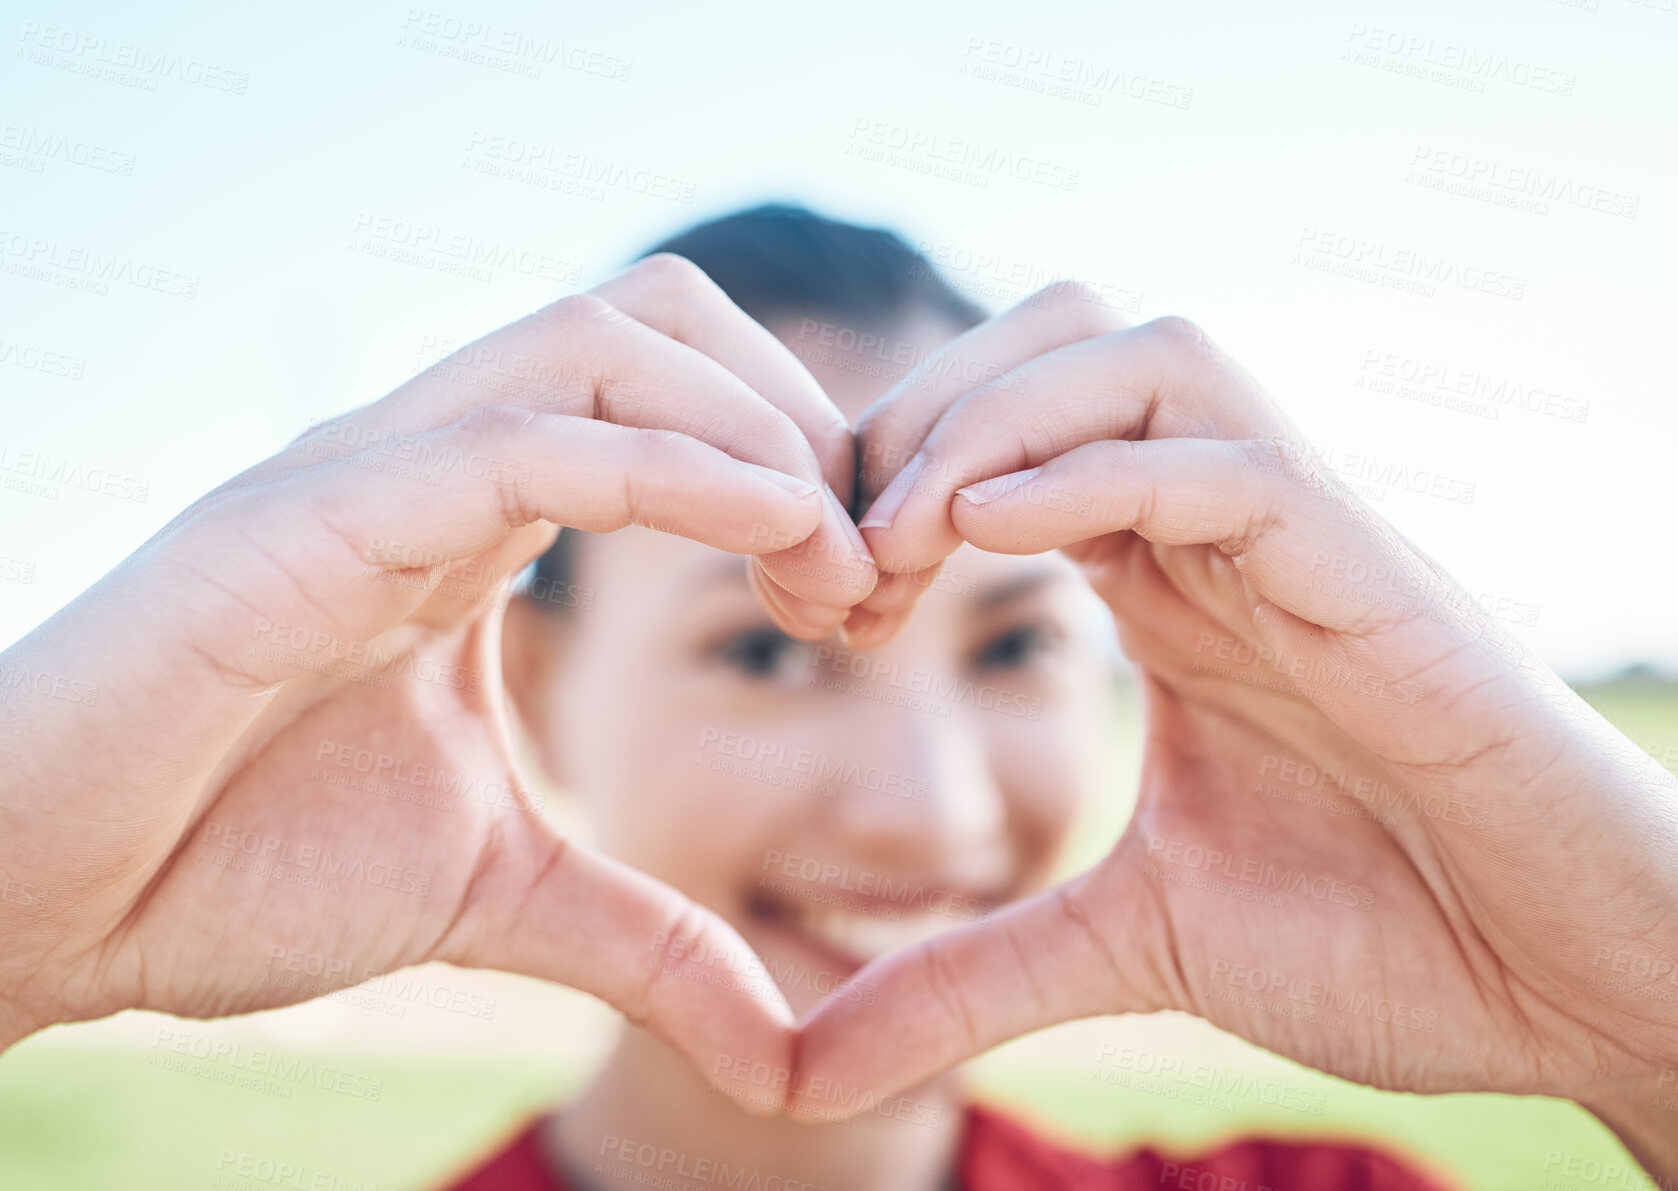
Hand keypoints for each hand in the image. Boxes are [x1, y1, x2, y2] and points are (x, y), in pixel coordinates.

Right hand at [0, 254, 875, 1108]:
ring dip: (754, 430)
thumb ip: (645, 941)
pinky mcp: (302, 519)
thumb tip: (780, 1049)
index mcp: (475, 516)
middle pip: (659, 318)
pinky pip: (517, 441)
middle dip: (800, 419)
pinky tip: (771, 531)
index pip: (675, 392)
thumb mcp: (498, 897)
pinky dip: (667, 467)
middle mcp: (428, 460)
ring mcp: (364, 472)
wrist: (38, 902)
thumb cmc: (231, 868)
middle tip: (864, 578)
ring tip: (826, 567)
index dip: (803, 470)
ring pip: (599, 340)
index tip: (867, 604)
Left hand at [794, 284, 1677, 1175]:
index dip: (882, 488)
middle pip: (1054, 338)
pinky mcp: (1373, 578)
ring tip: (905, 547)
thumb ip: (969, 975)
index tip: (818, 611)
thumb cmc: (1388, 939)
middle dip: (916, 418)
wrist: (1574, 991)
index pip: (1000, 436)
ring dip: (992, 422)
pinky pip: (1229, 460)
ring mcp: (1303, 540)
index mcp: (1163, 582)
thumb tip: (804, 1067)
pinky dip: (1098, 473)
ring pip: (1142, 353)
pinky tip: (991, 543)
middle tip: (844, 569)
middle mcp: (1223, 532)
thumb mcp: (1127, 945)